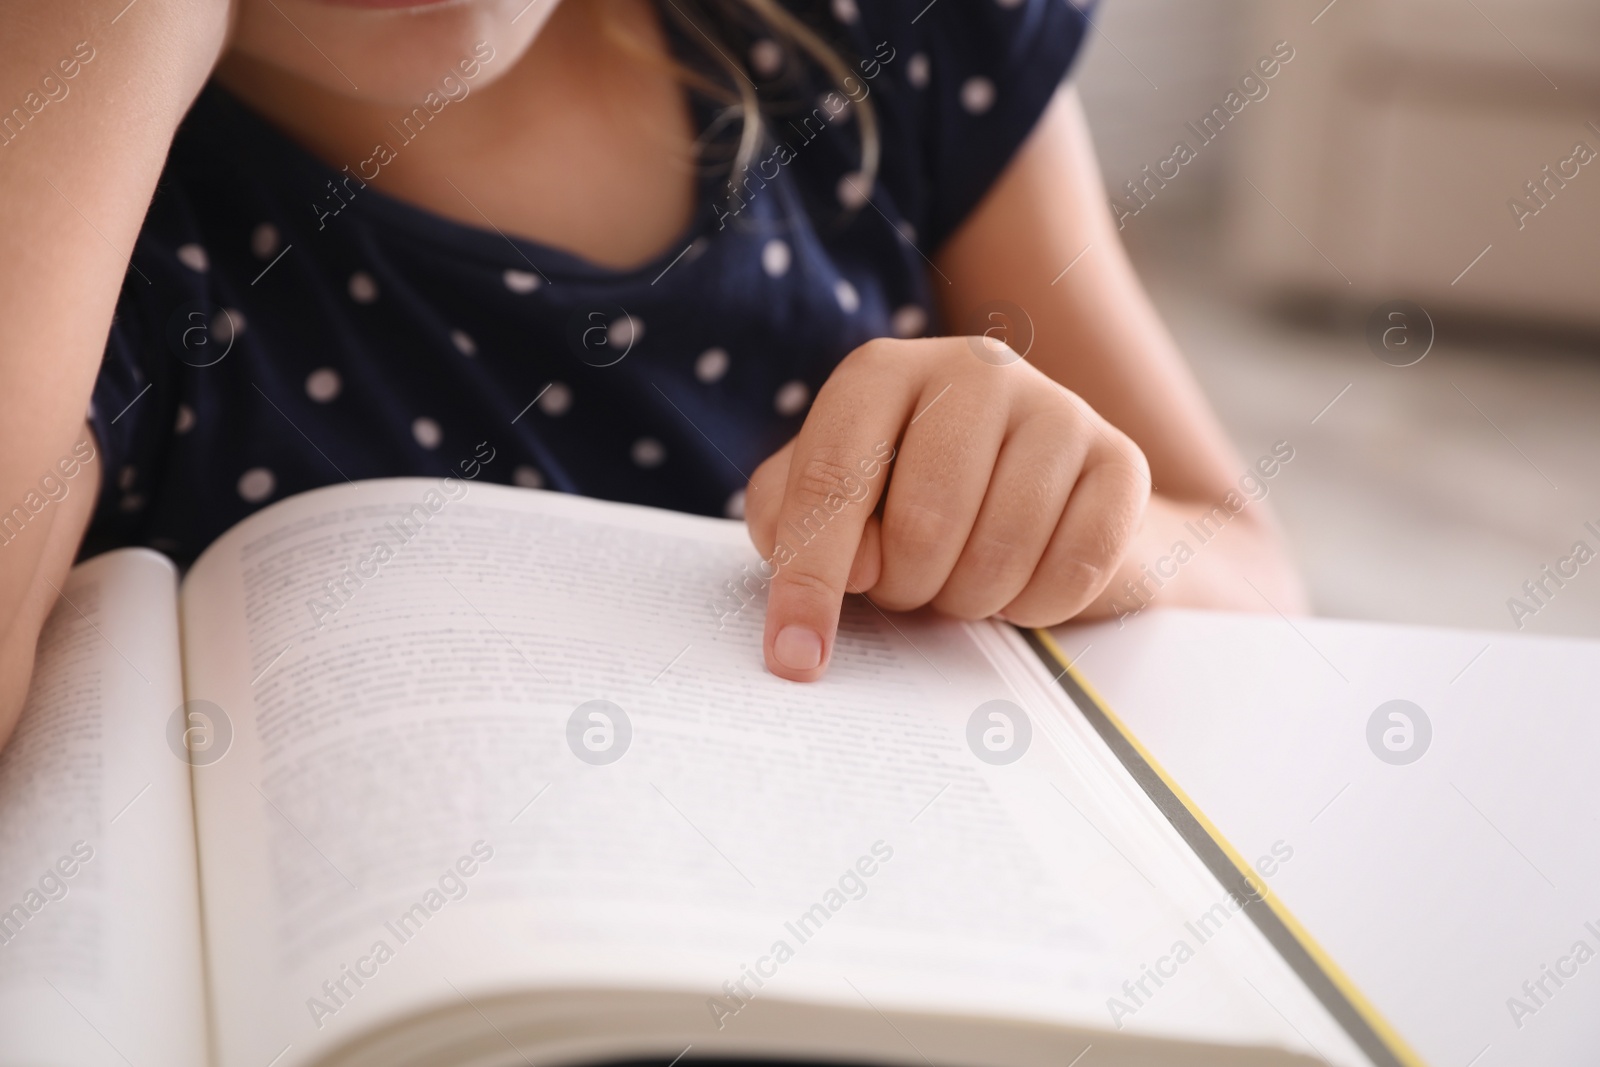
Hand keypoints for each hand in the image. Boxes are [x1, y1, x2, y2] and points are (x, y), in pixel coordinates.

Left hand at [744, 336, 1149, 680]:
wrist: (1046, 510)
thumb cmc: (916, 505)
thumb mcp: (832, 505)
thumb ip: (792, 521)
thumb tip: (820, 575)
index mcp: (882, 372)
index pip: (832, 479)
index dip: (809, 577)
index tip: (794, 656)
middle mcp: (973, 368)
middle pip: (922, 522)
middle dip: (908, 588)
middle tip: (914, 584)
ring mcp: (1058, 407)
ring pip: (999, 551)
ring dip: (973, 599)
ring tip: (966, 578)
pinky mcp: (1123, 460)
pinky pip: (1074, 568)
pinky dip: (1039, 605)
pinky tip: (1025, 583)